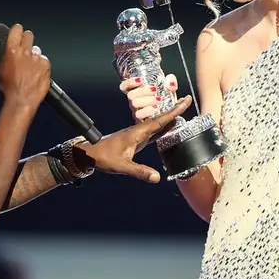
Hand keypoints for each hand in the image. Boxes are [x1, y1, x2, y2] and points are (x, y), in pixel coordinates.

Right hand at [0, 23, 50, 109]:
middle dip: (26, 39)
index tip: (17, 31)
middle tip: (24, 46)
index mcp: (12, 51)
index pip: (17, 29)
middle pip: (29, 35)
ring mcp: (37, 58)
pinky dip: (41, 64)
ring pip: (37, 49)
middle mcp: (25, 52)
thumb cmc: (9, 89)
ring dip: (34, 55)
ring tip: (30, 65)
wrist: (22, 100)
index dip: (17, 30)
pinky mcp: (46, 66)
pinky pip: (44, 60)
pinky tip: (36, 72)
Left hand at [78, 95, 192, 182]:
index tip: (184, 102)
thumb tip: (157, 177)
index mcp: (136, 132)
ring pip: (156, 123)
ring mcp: (137, 134)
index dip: (173, 112)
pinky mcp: (136, 139)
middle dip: (174, 109)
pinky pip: (152, 131)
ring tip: (181, 110)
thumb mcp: (122, 166)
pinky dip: (162, 127)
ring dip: (169, 117)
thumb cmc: (104, 158)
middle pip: (160, 118)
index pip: (159, 121)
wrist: (90, 154)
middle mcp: (138, 130)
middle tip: (187, 100)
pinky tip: (169, 127)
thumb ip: (139, 171)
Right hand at [118, 74, 178, 120]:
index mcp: (138, 91)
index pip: (125, 86)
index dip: (129, 83)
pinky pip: (139, 115)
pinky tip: (155, 108)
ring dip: (146, 101)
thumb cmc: (165, 98)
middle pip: (131, 95)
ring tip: (159, 99)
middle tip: (155, 90)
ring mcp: (137, 110)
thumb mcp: (168, 87)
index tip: (140, 80)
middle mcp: (135, 101)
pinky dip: (147, 110)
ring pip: (134, 104)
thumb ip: (170, 82)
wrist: (170, 113)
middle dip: (143, 91)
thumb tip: (171, 84)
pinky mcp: (142, 119)